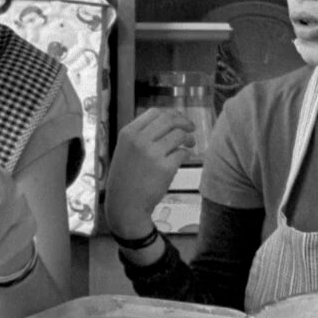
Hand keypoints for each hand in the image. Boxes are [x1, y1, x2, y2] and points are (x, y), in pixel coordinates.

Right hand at [103, 107, 195, 239]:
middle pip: (169, 120)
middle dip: (184, 122)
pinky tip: (183, 158)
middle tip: (191, 128)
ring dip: (189, 138)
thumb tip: (169, 120)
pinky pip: (182, 153)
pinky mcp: (165, 168)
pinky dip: (186, 154)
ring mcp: (152, 153)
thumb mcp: (125, 149)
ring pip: (179, 135)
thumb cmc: (127, 178)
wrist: (125, 205)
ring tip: (190, 144)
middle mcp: (139, 140)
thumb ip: (141, 134)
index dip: (171, 114)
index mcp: (128, 133)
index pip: (154, 112)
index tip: (179, 120)